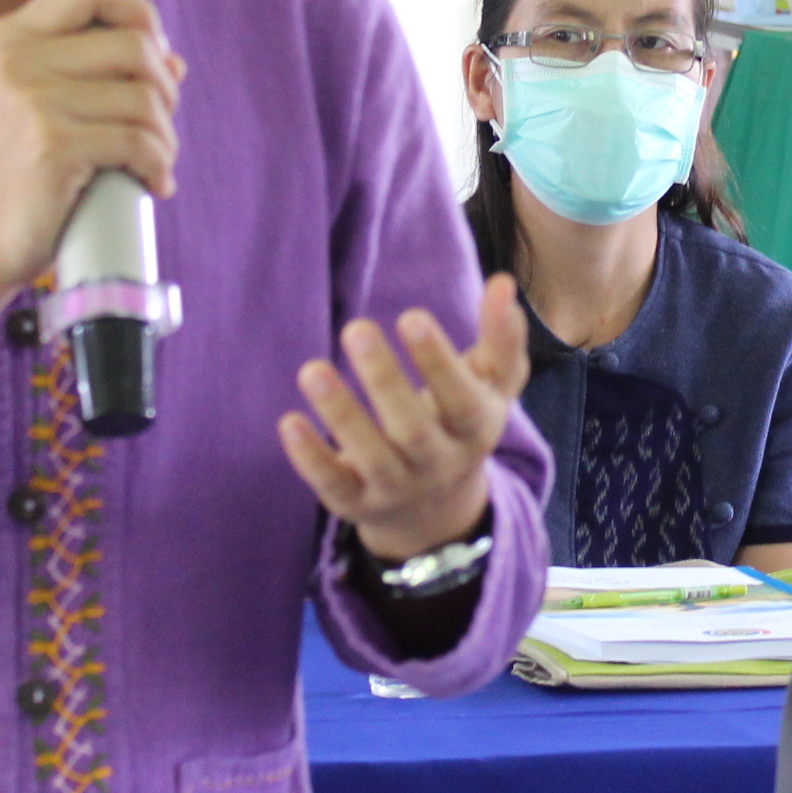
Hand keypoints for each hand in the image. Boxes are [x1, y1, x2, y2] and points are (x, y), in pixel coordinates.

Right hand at [0, 0, 183, 303]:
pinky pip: (138, 143)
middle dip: (165, 88)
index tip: (153, 52)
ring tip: (154, 161)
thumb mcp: (37, 105)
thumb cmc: (14, 173)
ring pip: (144, 98)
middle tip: (158, 124)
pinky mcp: (52, 146)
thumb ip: (94, 73)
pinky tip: (152, 183)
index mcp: (9, 37)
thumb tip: (174, 59)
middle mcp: (16, 59)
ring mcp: (32, 101)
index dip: (138, 12)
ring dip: (165, 136)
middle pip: (134, 44)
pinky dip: (158, 166)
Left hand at [281, 273, 529, 560]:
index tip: (411, 316)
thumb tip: (502, 282)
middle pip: (413, 430)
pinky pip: (332, 485)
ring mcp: (396, 488)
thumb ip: (501, 337)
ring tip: (312, 370)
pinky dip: (310, 457)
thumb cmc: (459, 423)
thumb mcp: (490, 386)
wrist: (436, 510)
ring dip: (341, 413)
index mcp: (474, 430)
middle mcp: (438, 465)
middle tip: (357, 327)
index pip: (462, 400)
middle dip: (384, 380)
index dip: (438, 362)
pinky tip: (289, 421)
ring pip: (370, 456)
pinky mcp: (355, 503)